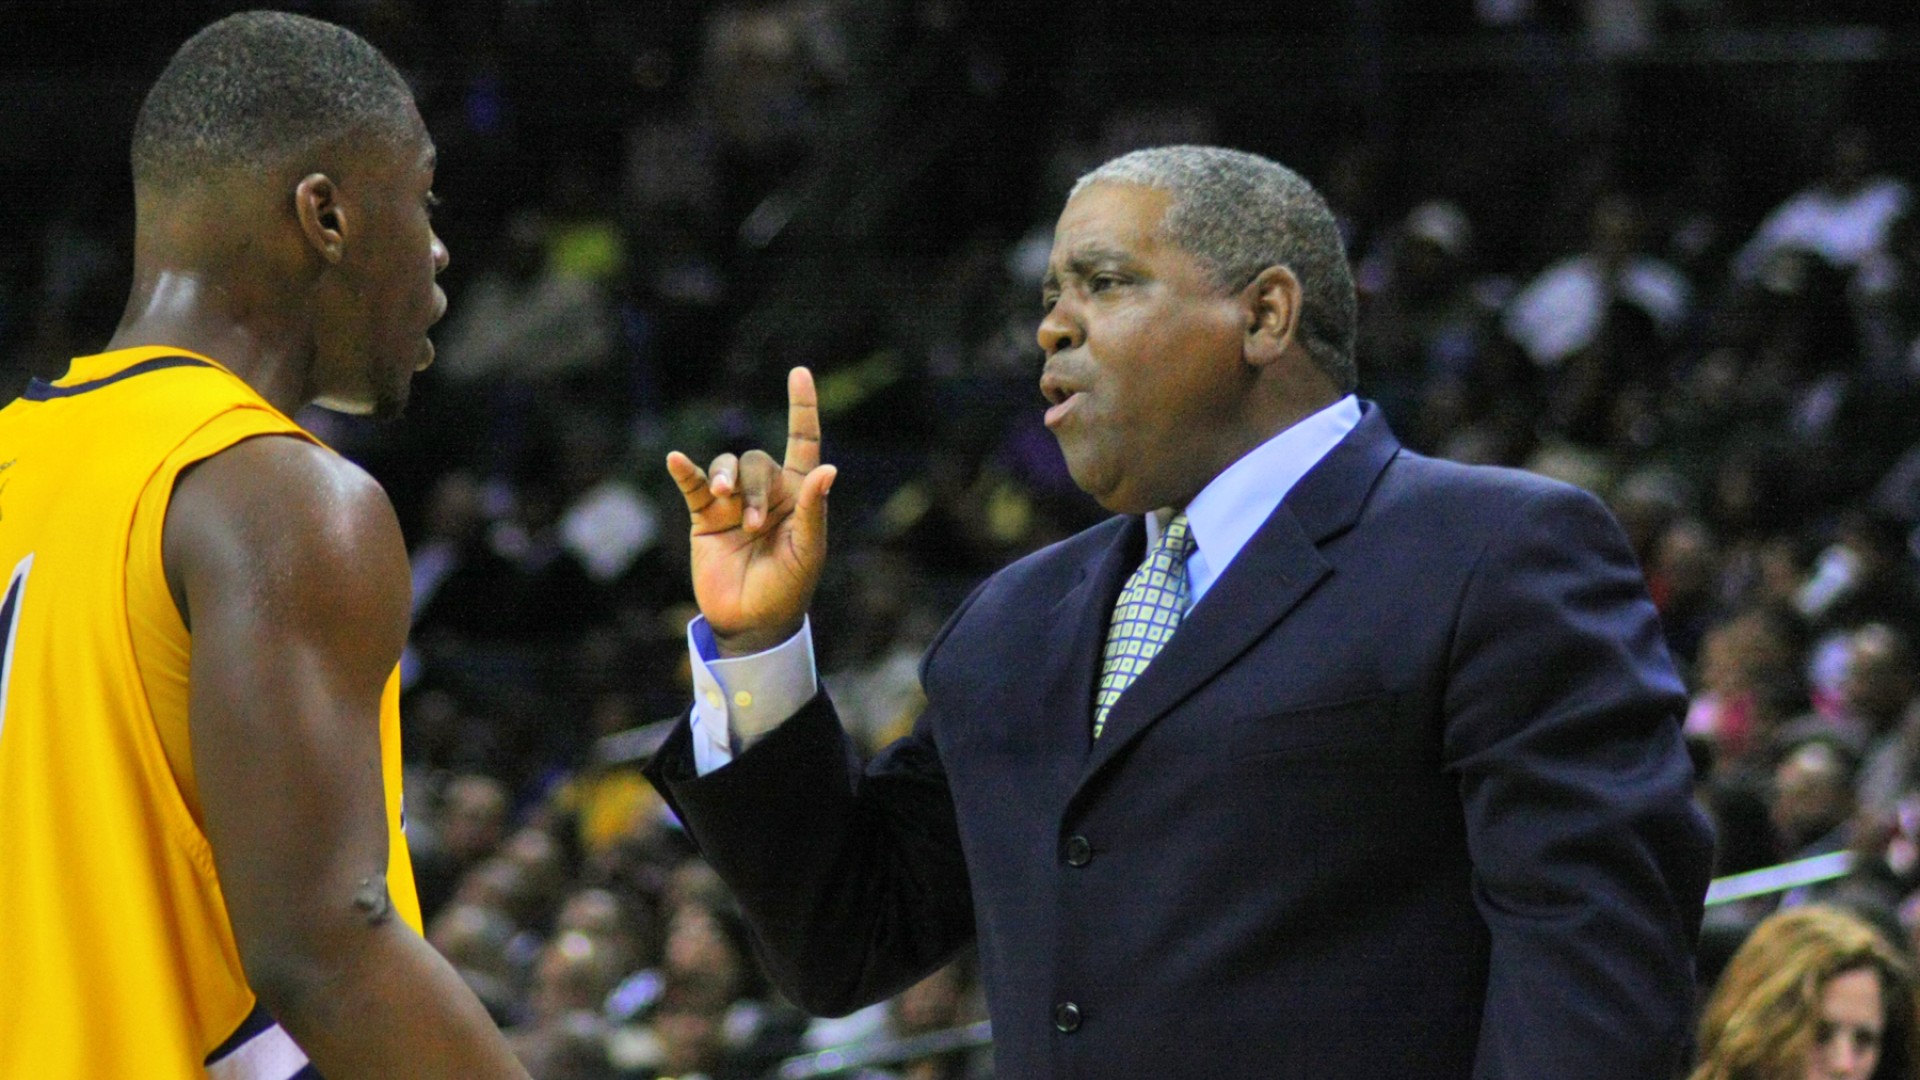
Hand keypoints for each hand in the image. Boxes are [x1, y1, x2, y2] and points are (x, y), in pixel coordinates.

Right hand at [667, 367, 836, 655]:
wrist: (751, 621)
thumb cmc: (788, 588)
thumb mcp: (808, 551)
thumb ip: (813, 509)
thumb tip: (828, 468)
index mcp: (798, 495)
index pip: (802, 442)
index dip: (801, 408)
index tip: (799, 373)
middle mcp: (766, 492)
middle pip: (758, 461)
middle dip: (757, 490)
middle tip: (757, 529)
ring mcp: (733, 502)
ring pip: (727, 466)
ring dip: (728, 482)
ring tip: (732, 513)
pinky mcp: (705, 516)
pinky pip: (693, 484)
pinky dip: (685, 471)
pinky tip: (675, 461)